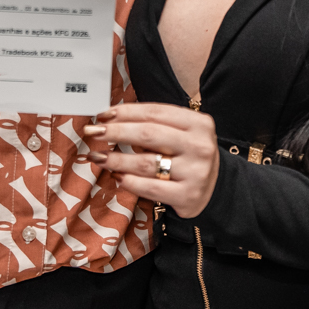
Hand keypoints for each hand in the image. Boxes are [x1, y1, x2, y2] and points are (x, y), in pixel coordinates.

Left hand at [84, 103, 219, 218]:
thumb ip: (155, 124)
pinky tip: (117, 177)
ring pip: (146, 163)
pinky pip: (150, 188)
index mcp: (199, 123)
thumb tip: (111, 119)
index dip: (126, 112)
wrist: (216, 188)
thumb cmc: (189, 155)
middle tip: (93, 132)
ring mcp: (195, 172)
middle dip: (115, 132)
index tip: (102, 114)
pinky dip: (129, 182)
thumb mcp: (182, 133)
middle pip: (148, 134)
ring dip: (116, 159)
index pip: (155, 112)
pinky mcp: (187, 196)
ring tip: (98, 157)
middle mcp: (199, 146)